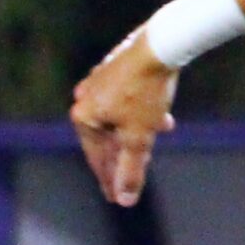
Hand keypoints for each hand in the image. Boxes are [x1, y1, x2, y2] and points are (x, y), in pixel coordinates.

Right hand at [69, 32, 177, 206]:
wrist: (161, 45)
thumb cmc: (145, 92)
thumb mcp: (139, 138)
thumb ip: (131, 170)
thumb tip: (124, 200)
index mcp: (84, 115)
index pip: (96, 157)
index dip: (109, 181)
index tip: (117, 199)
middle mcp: (86, 97)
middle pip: (107, 138)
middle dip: (124, 158)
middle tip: (132, 178)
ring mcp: (100, 81)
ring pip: (120, 119)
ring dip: (136, 136)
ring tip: (151, 149)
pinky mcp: (118, 68)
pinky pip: (127, 101)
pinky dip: (141, 115)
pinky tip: (161, 119)